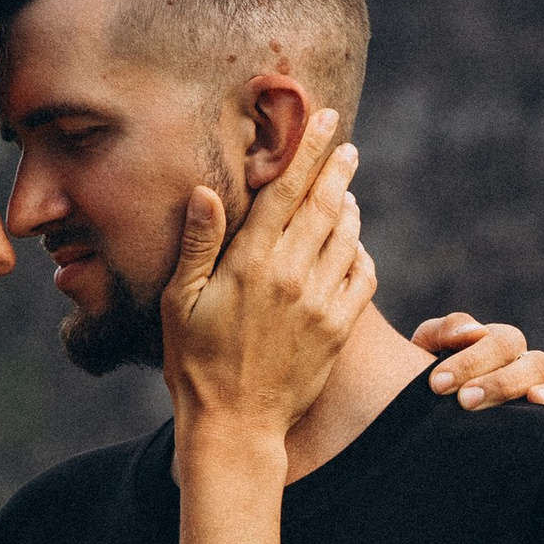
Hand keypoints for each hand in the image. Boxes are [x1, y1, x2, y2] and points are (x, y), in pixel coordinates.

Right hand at [163, 111, 372, 441]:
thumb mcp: (180, 301)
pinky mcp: (339, 328)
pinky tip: (351, 246)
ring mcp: (320, 303)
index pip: (286, 191)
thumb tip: (203, 190)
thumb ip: (198, 245)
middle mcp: (290, 276)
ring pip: (348, 237)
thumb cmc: (195, 362)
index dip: (308, 150)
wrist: (235, 424)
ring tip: (345, 193)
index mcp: (250, 264)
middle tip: (347, 145)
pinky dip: (361, 253)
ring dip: (349, 209)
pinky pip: (363, 276)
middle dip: (338, 168)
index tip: (324, 119)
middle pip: (326, 204)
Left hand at [412, 312, 543, 411]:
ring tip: (508, 401)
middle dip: (493, 378)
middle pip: (516, 352)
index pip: (491, 339)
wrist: (431, 420)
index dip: (468, 360)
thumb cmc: (432, 383)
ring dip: (520, 385)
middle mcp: (515, 358)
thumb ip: (443, 332)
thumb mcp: (426, 351)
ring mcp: (535, 379)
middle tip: (464, 400)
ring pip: (542, 368)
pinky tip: (537, 403)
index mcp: (489, 342)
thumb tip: (474, 331)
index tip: (437, 385)